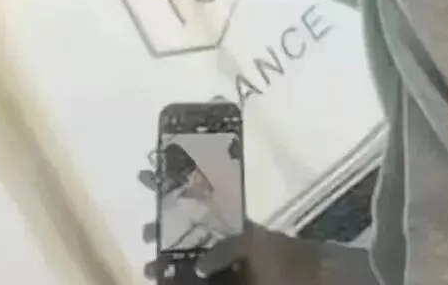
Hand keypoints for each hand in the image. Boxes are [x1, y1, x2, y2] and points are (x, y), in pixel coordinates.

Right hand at [139, 169, 324, 282]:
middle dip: (160, 227)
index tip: (146, 174)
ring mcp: (216, 261)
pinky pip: (190, 277)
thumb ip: (228, 247)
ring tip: (149, 269)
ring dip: (162, 261)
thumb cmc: (281, 254)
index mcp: (226, 217)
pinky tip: (160, 282)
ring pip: (181, 256)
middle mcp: (216, 237)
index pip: (194, 194)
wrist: (303, 278)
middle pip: (181, 227)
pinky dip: (176, 278)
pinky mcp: (219, 279)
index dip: (170, 183)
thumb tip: (199, 265)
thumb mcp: (255, 242)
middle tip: (145, 232)